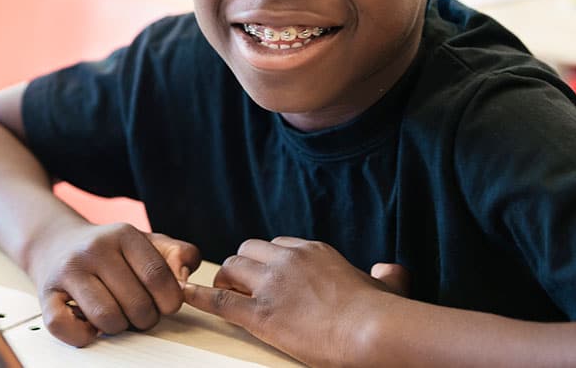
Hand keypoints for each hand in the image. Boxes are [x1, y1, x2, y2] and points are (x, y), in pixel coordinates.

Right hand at [30, 222, 200, 346]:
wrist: (57, 243)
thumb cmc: (109, 250)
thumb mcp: (148, 243)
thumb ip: (178, 254)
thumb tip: (184, 277)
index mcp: (123, 234)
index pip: (157, 275)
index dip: (169, 300)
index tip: (167, 305)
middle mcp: (94, 249)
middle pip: (136, 303)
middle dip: (146, 318)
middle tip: (140, 312)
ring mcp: (68, 271)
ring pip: (107, 318)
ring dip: (118, 327)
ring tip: (117, 315)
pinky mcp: (46, 294)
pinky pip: (66, 327)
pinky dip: (82, 335)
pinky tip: (89, 323)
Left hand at [184, 237, 408, 366]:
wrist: (371, 330)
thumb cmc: (381, 314)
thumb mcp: (385, 285)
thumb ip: (387, 275)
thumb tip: (391, 270)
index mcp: (313, 251)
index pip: (277, 245)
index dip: (267, 261)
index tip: (266, 275)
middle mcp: (288, 259)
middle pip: (248, 250)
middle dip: (240, 267)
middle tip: (239, 286)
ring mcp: (272, 284)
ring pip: (230, 269)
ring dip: (225, 282)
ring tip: (224, 295)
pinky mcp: (260, 313)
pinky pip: (219, 299)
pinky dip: (199, 297)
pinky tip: (185, 297)